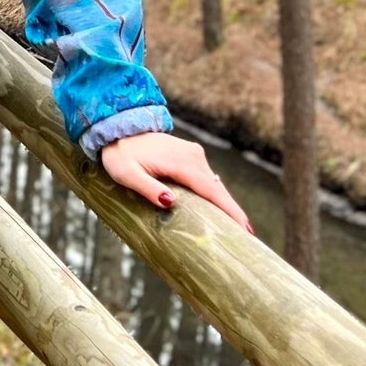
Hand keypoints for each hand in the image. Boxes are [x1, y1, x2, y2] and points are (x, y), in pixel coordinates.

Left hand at [98, 131, 255, 235]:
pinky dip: (214, 195)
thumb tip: (171, 202)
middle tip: (247, 237)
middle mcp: (193, 157)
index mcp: (181, 163)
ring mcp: (193, 154)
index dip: (229, 211)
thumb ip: (148, 188)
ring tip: (235, 229)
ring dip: (223, 204)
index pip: (211, 191)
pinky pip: (206, 179)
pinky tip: (217, 210)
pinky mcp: (190, 156)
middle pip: (217, 190)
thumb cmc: (119, 154)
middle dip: (233, 212)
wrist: (118, 128)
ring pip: (213, 185)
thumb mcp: (126, 174)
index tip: (244, 229)